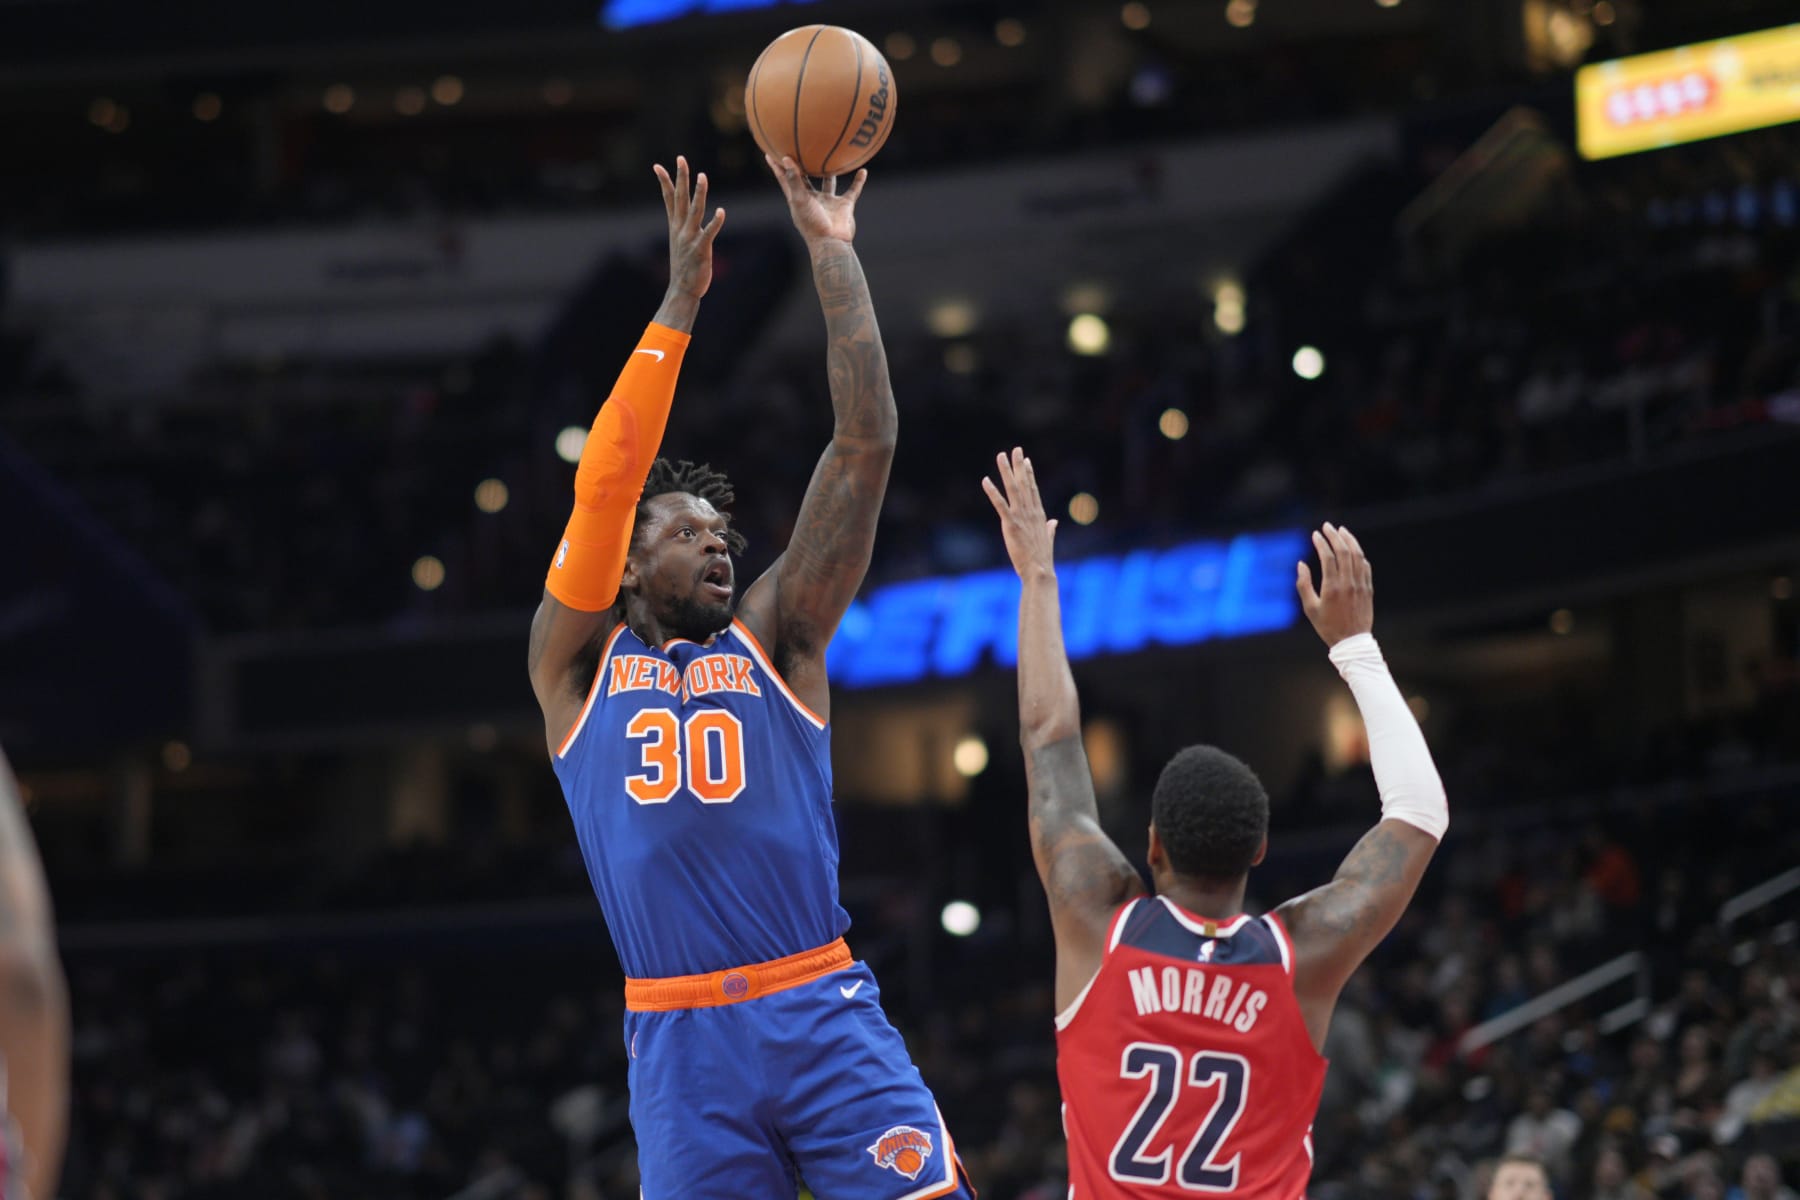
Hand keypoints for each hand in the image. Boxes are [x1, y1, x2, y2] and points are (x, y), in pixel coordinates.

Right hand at [654, 155, 726, 298]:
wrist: (683, 290)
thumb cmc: (684, 268)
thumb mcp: (680, 243)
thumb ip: (683, 228)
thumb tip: (682, 218)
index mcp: (675, 227)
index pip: (669, 199)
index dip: (664, 182)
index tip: (657, 166)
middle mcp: (681, 229)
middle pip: (680, 198)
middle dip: (681, 178)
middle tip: (681, 159)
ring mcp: (690, 239)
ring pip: (695, 211)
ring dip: (698, 193)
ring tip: (702, 176)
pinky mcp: (701, 250)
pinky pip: (709, 233)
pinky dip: (715, 222)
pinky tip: (721, 211)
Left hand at [766, 154, 865, 244]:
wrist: (832, 242)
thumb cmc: (812, 223)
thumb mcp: (800, 199)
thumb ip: (793, 179)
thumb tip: (784, 158)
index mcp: (798, 199)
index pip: (785, 179)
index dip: (778, 166)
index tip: (771, 151)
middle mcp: (813, 199)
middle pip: (805, 179)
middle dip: (802, 166)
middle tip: (800, 148)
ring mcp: (828, 202)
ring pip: (829, 183)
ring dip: (831, 172)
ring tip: (831, 156)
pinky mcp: (844, 206)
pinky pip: (853, 191)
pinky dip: (858, 182)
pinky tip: (863, 170)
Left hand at [982, 447, 1057, 580]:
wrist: (1040, 572)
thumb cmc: (1041, 559)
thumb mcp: (1047, 540)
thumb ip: (1050, 529)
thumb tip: (1054, 522)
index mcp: (1039, 515)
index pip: (1033, 489)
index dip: (1029, 473)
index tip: (1026, 460)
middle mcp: (1031, 512)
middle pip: (1025, 483)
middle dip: (1019, 465)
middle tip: (1016, 449)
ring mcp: (1021, 517)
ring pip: (1013, 489)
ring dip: (1007, 471)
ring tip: (1001, 456)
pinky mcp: (1011, 524)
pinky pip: (1000, 504)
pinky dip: (992, 492)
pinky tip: (985, 480)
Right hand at [1296, 522, 1373, 646]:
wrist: (1352, 642)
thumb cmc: (1327, 626)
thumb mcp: (1310, 608)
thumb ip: (1304, 585)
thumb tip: (1301, 564)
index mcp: (1332, 587)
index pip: (1327, 557)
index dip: (1321, 543)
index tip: (1315, 534)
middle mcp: (1348, 583)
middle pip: (1343, 551)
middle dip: (1335, 536)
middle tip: (1327, 526)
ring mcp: (1360, 585)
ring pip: (1357, 556)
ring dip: (1349, 540)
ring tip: (1342, 531)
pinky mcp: (1368, 589)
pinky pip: (1365, 566)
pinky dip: (1358, 554)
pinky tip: (1353, 549)